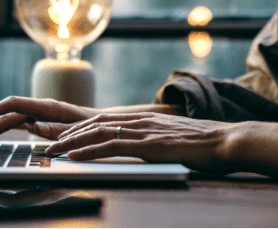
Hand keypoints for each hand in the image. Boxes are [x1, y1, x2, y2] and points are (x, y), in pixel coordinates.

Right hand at [0, 96, 98, 149]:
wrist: (103, 125)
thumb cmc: (93, 128)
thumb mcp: (78, 131)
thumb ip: (58, 129)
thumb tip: (34, 126)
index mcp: (47, 107)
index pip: (14, 104)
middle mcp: (37, 110)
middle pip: (4, 117)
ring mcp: (35, 116)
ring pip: (5, 122)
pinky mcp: (35, 123)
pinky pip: (11, 127)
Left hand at [45, 112, 244, 174]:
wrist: (228, 141)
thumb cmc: (205, 144)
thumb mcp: (172, 139)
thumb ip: (153, 141)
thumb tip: (144, 150)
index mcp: (144, 118)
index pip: (103, 120)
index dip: (80, 128)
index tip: (63, 137)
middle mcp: (139, 120)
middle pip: (94, 123)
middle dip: (68, 134)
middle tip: (50, 144)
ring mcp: (143, 131)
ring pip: (97, 132)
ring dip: (71, 142)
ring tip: (54, 151)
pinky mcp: (147, 145)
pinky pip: (111, 146)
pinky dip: (89, 151)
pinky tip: (75, 157)